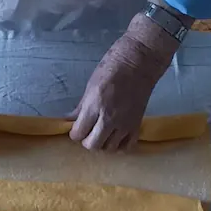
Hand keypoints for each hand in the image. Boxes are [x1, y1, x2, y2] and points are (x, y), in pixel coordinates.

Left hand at [70, 13, 179, 151]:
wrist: (140, 62)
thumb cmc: (112, 68)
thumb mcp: (90, 86)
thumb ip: (81, 107)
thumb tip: (71, 121)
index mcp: (95, 106)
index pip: (78, 133)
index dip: (75, 133)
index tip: (77, 128)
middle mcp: (109, 118)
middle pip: (93, 145)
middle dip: (88, 141)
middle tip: (89, 132)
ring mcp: (125, 124)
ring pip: (109, 148)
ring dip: (103, 143)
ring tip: (103, 133)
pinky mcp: (137, 125)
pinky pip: (126, 146)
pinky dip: (120, 145)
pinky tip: (116, 136)